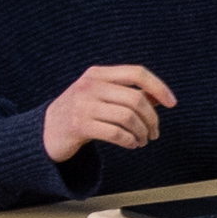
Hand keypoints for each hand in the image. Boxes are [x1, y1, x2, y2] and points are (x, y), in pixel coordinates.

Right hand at [42, 63, 174, 164]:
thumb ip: (127, 94)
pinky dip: (130, 141)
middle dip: (152, 119)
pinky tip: (131, 144)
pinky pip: (116, 133)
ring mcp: (83, 105)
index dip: (158, 87)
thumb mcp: (101, 97)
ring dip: (141, 133)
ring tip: (142, 140)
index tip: (171, 103)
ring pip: (128, 117)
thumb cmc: (79, 113)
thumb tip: (158, 97)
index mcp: (98, 74)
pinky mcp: (79, 126)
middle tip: (154, 133)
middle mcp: (90, 85)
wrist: (45, 131)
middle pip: (136, 99)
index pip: (136, 73)